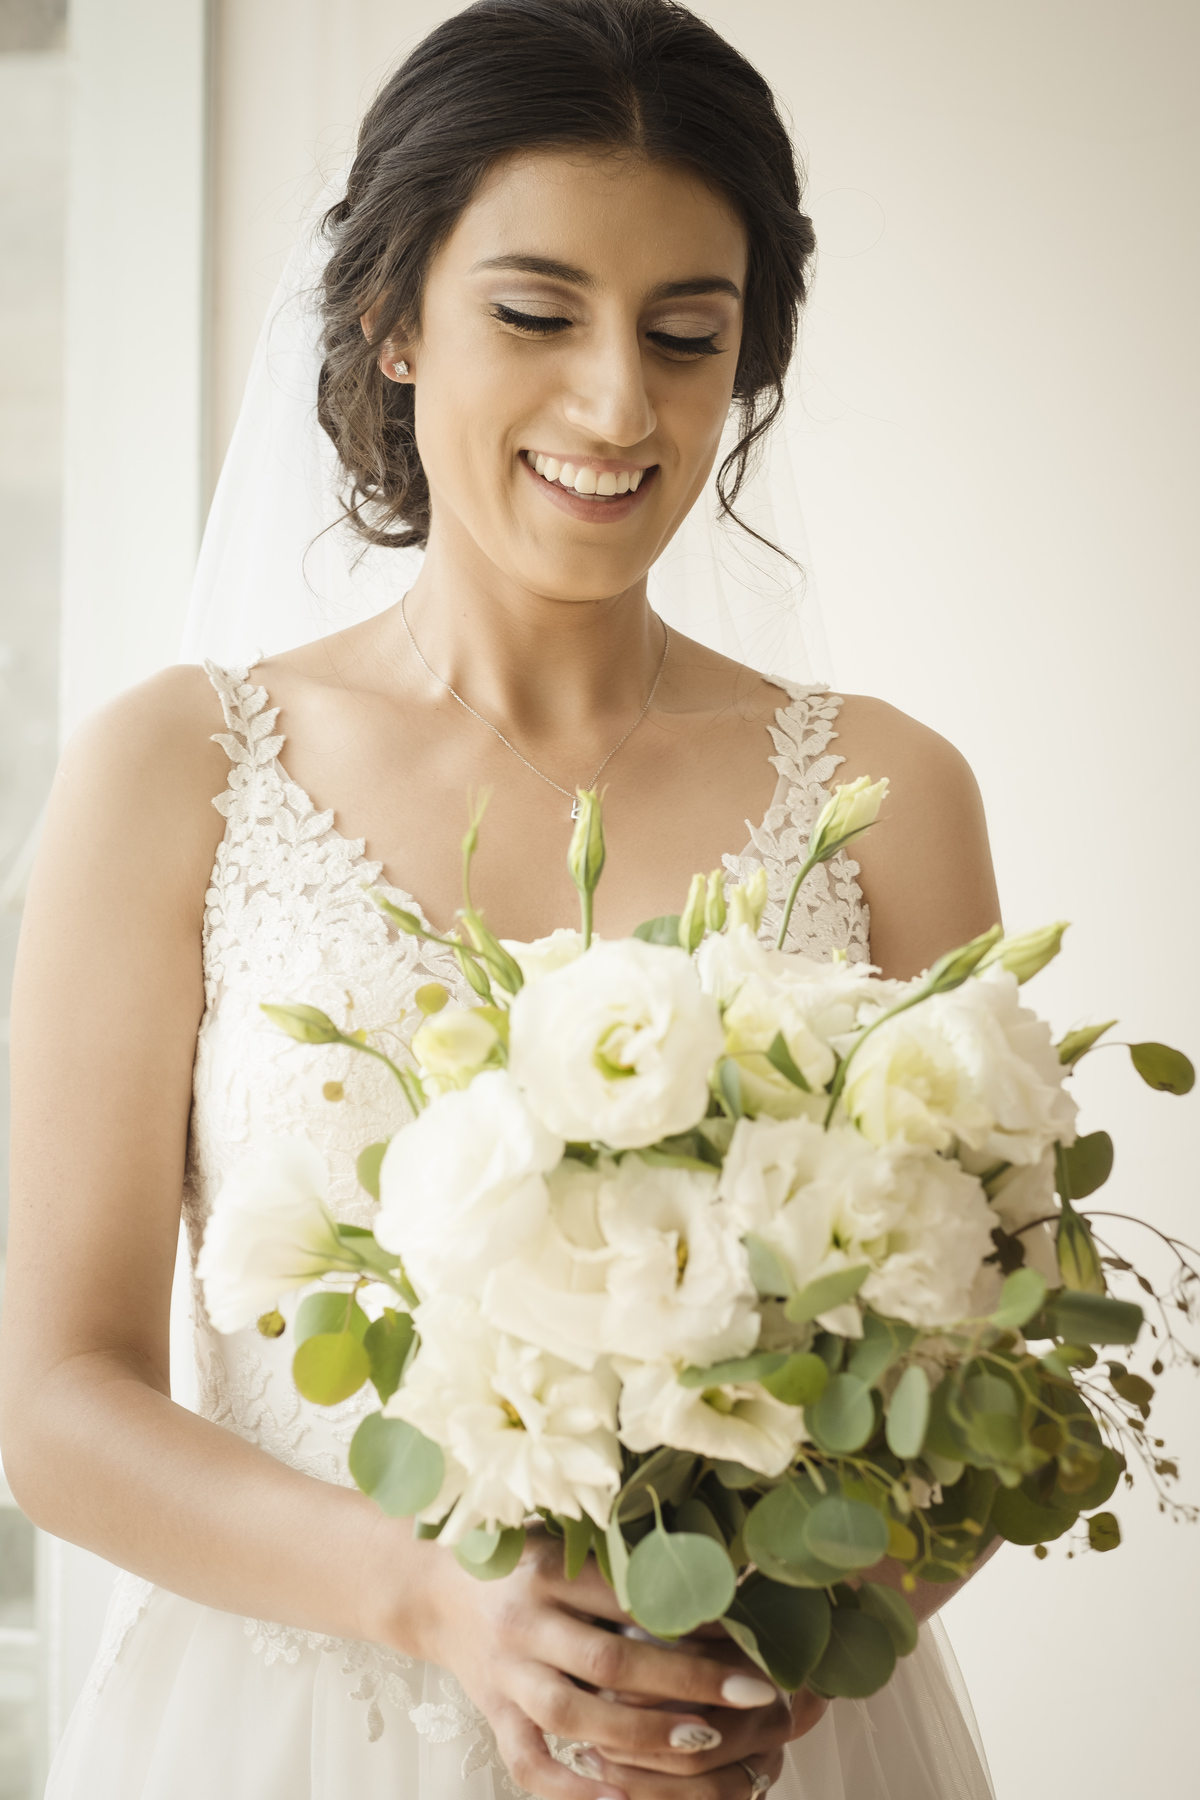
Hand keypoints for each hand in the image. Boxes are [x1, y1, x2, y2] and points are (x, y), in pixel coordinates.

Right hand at [387, 1530, 785, 1799]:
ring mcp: (505, 1673)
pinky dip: (572, 1788)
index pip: (627, 1595)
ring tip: (706, 1743)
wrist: (426, 1583)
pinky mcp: (492, 1713)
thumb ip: (616, 1556)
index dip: (688, 1613)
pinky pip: (528, 1761)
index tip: (746, 1626)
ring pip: (574, 1716)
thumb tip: (710, 1566)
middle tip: (753, 1691)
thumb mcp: (560, 1537)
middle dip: (687, 1679)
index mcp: (547, 1569)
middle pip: (609, 1661)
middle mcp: (524, 1622)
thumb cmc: (514, 1554)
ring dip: (643, 1734)